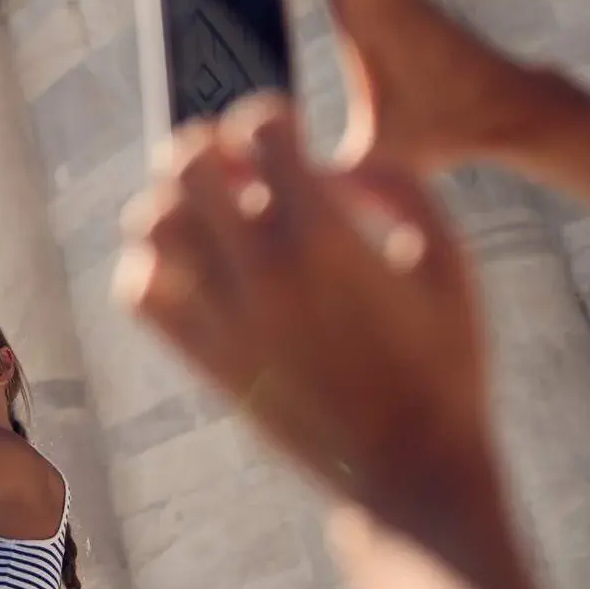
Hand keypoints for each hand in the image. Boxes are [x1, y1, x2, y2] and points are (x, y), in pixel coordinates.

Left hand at [114, 93, 493, 520]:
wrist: (412, 472)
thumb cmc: (445, 365)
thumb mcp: (450, 262)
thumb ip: (399, 188)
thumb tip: (335, 164)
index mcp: (325, 235)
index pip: (258, 128)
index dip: (271, 116)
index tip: (286, 137)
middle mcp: (261, 269)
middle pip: (186, 163)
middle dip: (207, 146)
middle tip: (234, 167)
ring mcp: (223, 317)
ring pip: (151, 222)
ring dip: (172, 201)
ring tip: (206, 213)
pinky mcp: (203, 360)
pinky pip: (138, 292)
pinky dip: (147, 265)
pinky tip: (186, 267)